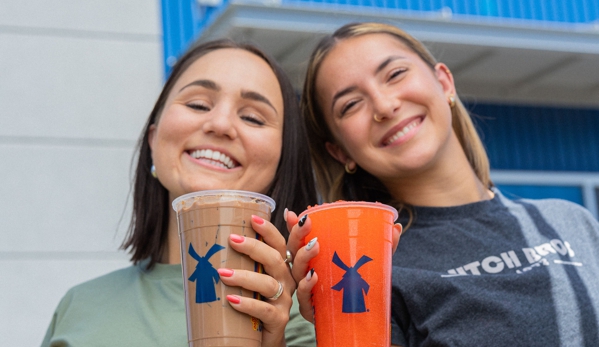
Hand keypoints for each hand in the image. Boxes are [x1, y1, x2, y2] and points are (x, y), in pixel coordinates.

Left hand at [217, 215, 295, 346]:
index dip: (270, 230)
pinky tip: (231, 300)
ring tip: (223, 273)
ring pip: (268, 283)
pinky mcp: (278, 320)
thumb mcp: (248, 281)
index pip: (279, 243)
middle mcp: (286, 281)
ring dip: (244, 276)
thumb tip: (210, 242)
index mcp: (279, 267)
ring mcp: (284, 301)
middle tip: (232, 240)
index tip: (253, 218)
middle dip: (254, 247)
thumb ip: (239, 262)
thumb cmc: (251, 303)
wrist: (259, 339)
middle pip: (275, 259)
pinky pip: (264, 310)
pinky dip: (247, 303)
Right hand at [285, 209, 402, 322]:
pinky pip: (304, 298)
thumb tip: (398, 226)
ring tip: (314, 245)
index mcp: (314, 259)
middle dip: (296, 235)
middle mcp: (305, 273)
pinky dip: (306, 286)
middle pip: (293, 252)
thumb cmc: (357, 289)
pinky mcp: (311, 310)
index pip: (300, 240)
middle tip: (306, 222)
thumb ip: (383, 247)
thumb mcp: (369, 265)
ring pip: (296, 272)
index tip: (292, 213)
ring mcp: (307, 291)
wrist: (359, 321)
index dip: (293, 227)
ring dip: (302, 257)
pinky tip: (313, 276)